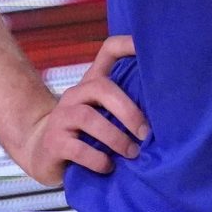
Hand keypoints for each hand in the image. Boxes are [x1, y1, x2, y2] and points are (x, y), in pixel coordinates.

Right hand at [17, 34, 146, 186]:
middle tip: (146, 134)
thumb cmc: (85, 133)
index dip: (128, 44)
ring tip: (131, 153)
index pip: (108, 51)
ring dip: (115, 138)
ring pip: (88, 118)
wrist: (42, 152)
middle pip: (101, 88)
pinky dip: (98, 159)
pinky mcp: (53, 142)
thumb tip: (168, 116)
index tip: (149, 48)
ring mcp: (61, 117)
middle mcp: (75, 95)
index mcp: (92, 84)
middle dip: (128, 111)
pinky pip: (78, 149)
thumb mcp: (104, 116)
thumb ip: (125, 109)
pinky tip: (108, 166)